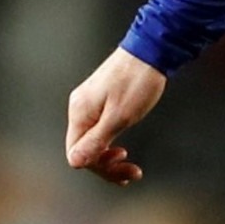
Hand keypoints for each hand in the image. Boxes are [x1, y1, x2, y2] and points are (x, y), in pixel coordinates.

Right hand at [64, 49, 166, 186]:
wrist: (150, 51)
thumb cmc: (137, 82)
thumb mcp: (119, 117)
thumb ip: (96, 142)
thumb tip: (74, 162)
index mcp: (80, 113)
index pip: (76, 153)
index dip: (98, 166)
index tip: (122, 167)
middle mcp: (79, 109)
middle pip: (84, 150)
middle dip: (108, 165)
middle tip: (132, 172)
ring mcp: (89, 105)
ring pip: (93, 142)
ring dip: (111, 157)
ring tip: (131, 166)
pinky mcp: (100, 102)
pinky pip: (99, 131)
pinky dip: (111, 143)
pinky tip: (122, 149)